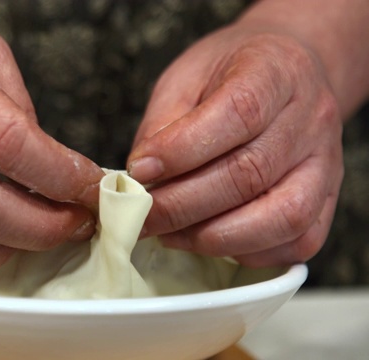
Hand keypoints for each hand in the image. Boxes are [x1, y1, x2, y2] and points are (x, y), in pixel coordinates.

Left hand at [127, 25, 342, 266]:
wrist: (286, 74)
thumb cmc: (229, 76)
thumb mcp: (186, 77)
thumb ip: (163, 123)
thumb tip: (141, 177)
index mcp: (276, 70)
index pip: (238, 113)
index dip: (182, 149)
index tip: (139, 170)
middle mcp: (312, 118)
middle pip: (251, 173)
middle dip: (182, 205)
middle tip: (141, 216)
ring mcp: (326, 164)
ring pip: (281, 217)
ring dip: (213, 236)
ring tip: (169, 234)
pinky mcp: (328, 201)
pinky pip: (298, 242)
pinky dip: (247, 251)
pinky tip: (207, 240)